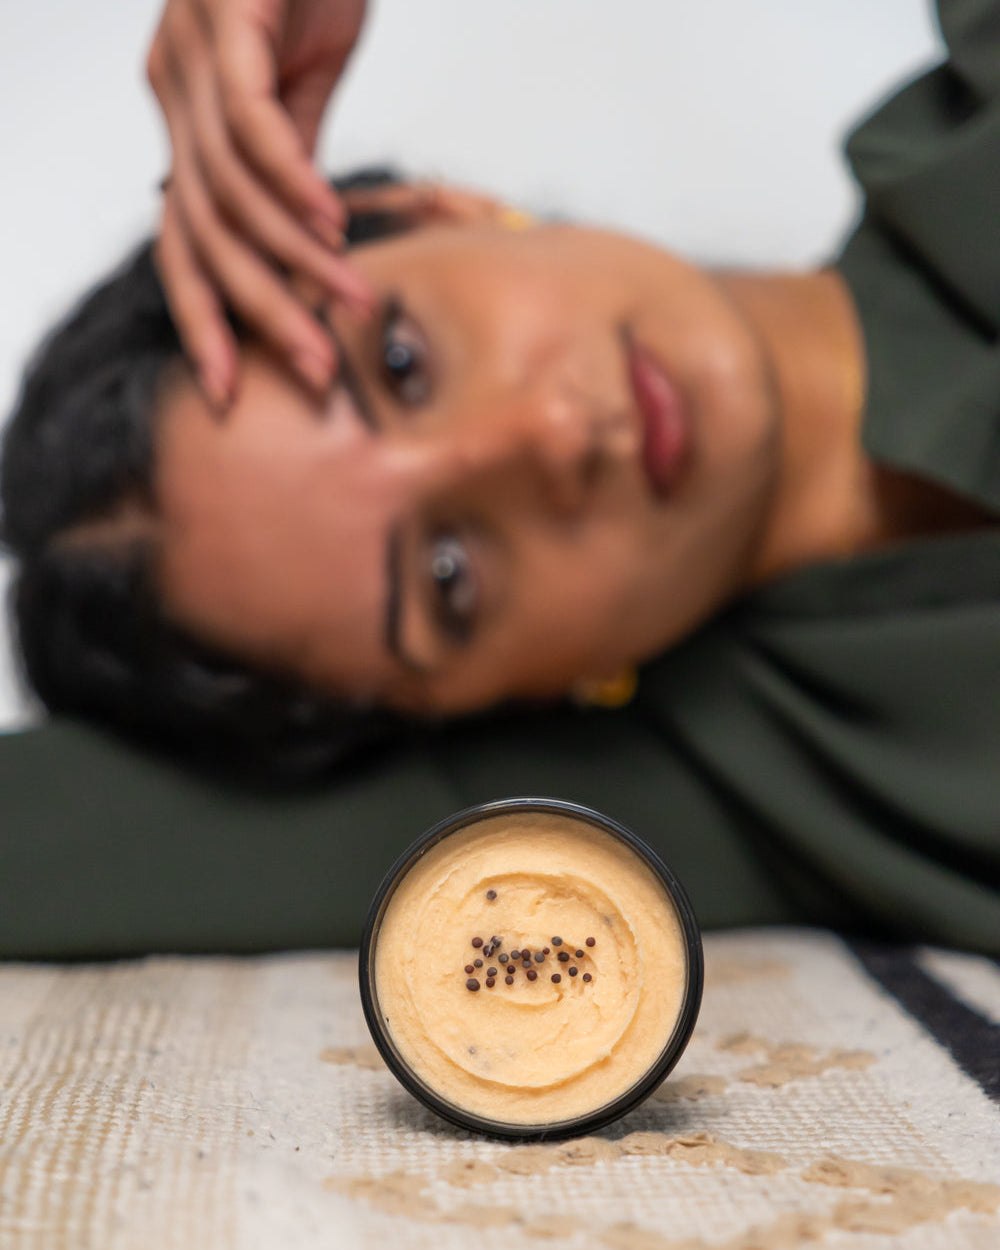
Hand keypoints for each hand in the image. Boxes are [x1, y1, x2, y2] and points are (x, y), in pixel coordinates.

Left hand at [147, 0, 373, 405]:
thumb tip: (301, 228)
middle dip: (255, 313)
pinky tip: (331, 224)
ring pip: (230, 193)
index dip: (205, 316)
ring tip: (347, 303)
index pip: (184, 238)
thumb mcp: (302, 77)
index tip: (234, 386)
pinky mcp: (225, 17)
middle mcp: (172, 90)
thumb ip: (293, 154)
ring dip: (293, 257)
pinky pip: (253, 123)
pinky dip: (292, 181)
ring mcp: (190, 54)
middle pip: (201, 235)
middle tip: (312, 373)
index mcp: (186, 114)